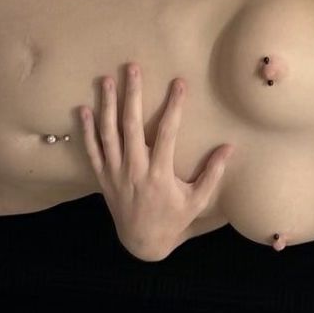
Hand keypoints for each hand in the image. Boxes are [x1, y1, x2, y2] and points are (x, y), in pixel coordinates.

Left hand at [80, 63, 232, 262]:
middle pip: (131, 126)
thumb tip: (229, 147)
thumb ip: (212, 174)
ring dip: (107, 106)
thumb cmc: (172, 219)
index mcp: (159, 174)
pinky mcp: (102, 179)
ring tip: (106, 80)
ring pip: (108, 134)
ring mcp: (115, 174)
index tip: (179, 83)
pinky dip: (86, 131)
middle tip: (133, 68)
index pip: (167, 133)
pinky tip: (84, 109)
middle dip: (132, 95)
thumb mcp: (197, 201)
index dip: (174, 107)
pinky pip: (92, 151)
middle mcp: (134, 170)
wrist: (141, 243)